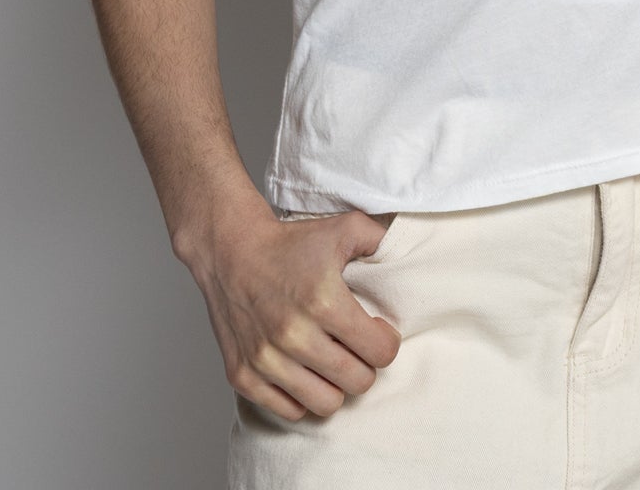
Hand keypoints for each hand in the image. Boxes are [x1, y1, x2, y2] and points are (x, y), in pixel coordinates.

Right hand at [179, 195, 398, 421]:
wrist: (230, 251)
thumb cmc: (291, 242)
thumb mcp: (346, 228)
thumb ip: (383, 240)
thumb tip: (409, 253)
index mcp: (324, 302)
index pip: (381, 352)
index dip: (387, 343)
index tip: (377, 330)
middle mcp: (293, 335)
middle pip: (357, 382)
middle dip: (366, 366)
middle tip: (357, 348)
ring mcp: (264, 359)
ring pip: (325, 404)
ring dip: (336, 386)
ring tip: (333, 363)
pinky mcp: (241, 374)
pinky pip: (288, 410)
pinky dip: (302, 397)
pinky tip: (305, 372)